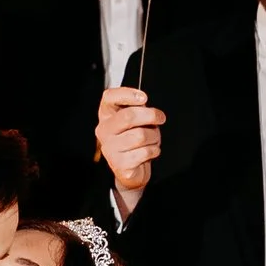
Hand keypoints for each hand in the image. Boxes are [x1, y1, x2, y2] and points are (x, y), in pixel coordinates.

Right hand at [95, 85, 162, 206]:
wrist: (131, 170)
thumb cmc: (133, 142)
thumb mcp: (135, 122)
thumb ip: (137, 109)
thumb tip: (143, 103)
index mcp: (106, 116)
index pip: (109, 97)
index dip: (127, 94)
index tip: (143, 98)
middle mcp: (104, 131)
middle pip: (129, 116)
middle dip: (150, 115)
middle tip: (160, 118)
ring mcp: (110, 148)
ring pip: (140, 135)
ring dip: (154, 137)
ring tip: (153, 140)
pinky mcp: (120, 164)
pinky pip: (144, 152)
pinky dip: (154, 151)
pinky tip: (150, 152)